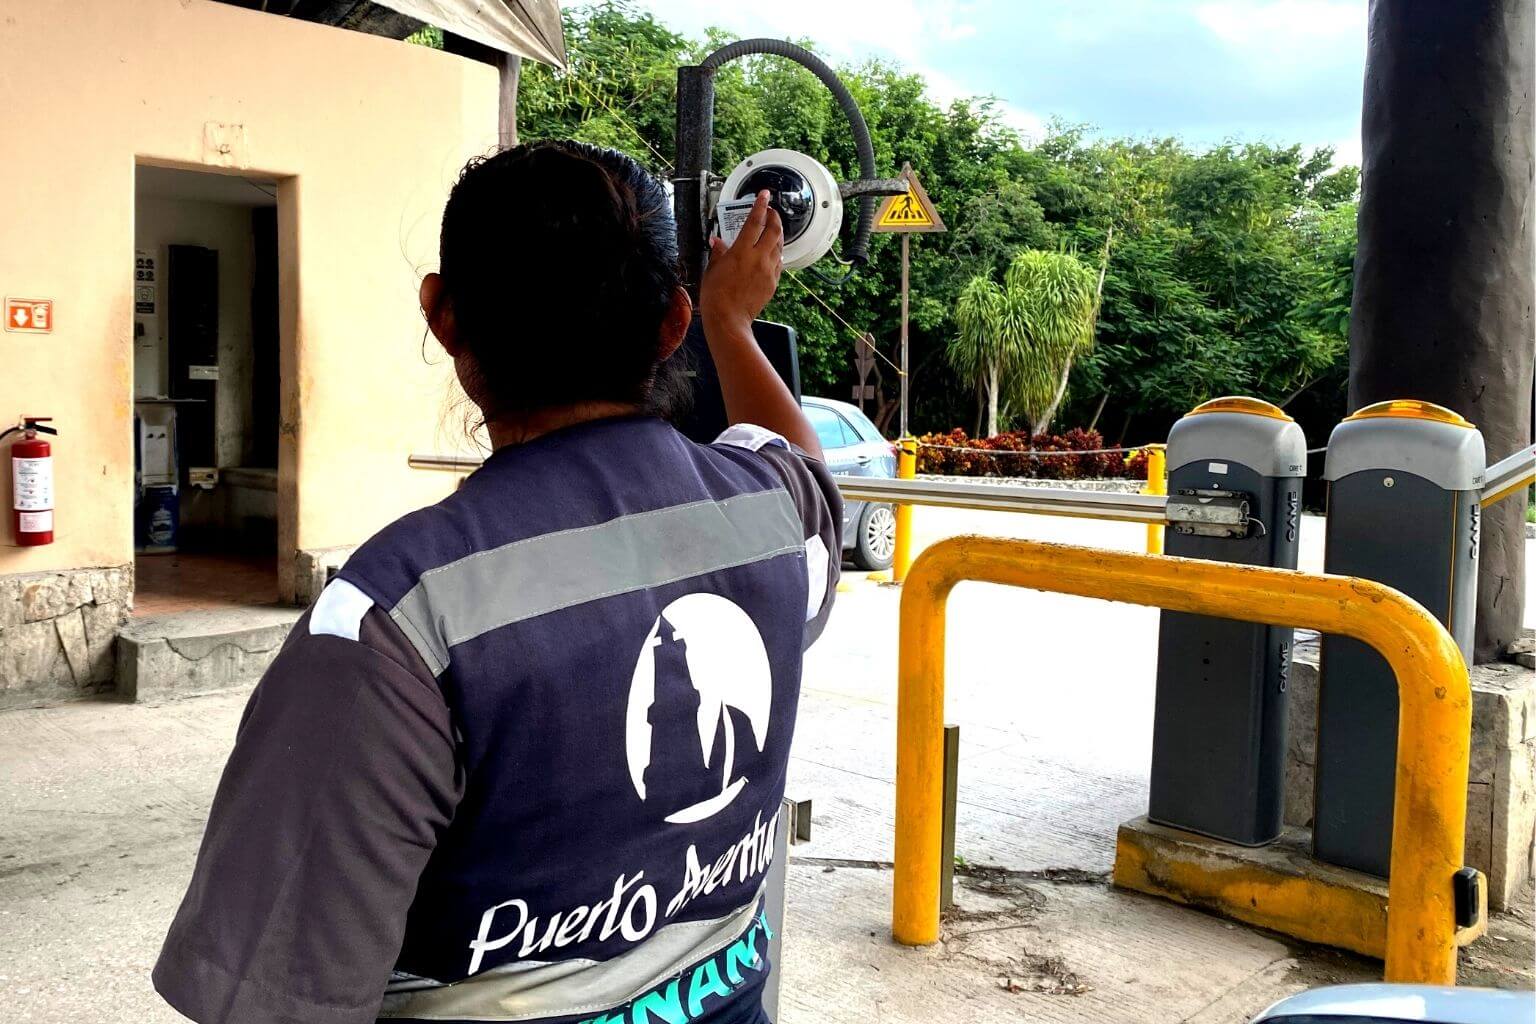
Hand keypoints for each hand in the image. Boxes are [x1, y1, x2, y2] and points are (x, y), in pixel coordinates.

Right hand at [700, 191, 783, 330]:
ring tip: (772, 230)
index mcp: (741, 251)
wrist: (728, 319)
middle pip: (774, 230)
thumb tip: (717, 242)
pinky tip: (771, 252)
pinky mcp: (772, 283)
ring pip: (779, 246)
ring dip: (777, 234)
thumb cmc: (716, 297)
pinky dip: (776, 253)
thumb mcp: (712, 269)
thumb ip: (718, 252)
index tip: (764, 195)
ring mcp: (768, 271)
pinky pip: (778, 263)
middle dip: (774, 217)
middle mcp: (758, 258)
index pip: (755, 221)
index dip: (760, 205)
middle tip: (771, 211)